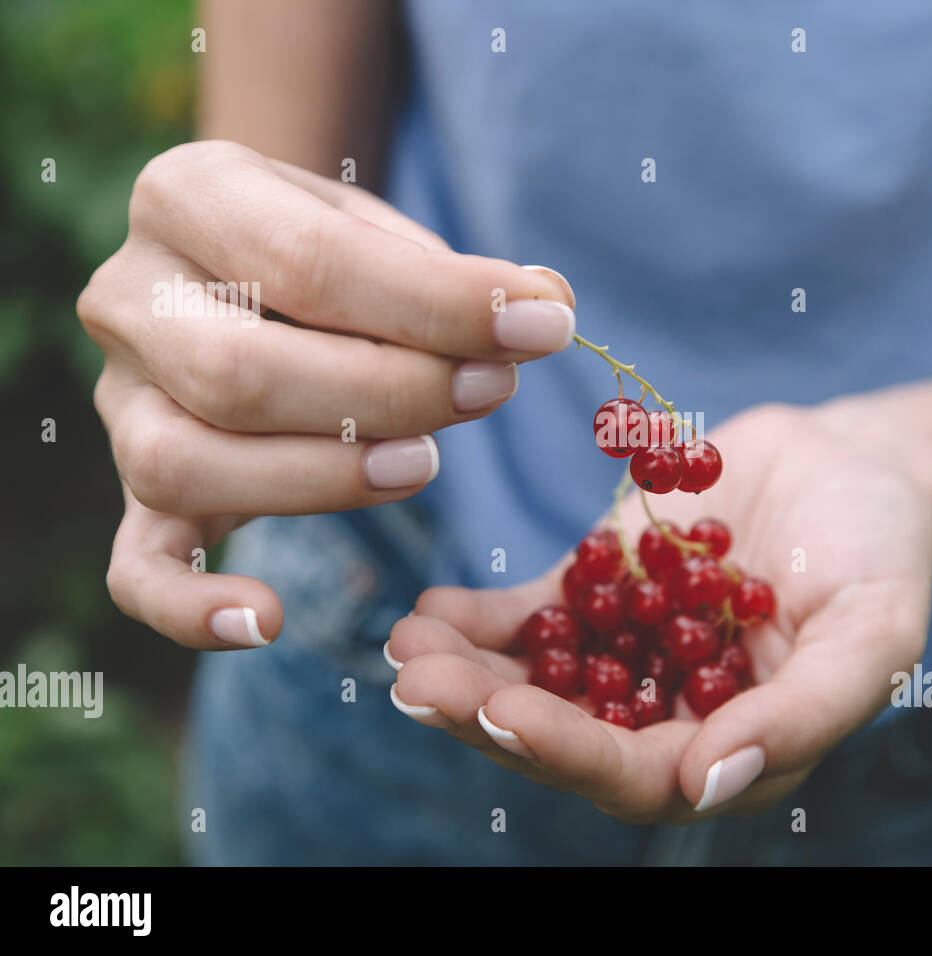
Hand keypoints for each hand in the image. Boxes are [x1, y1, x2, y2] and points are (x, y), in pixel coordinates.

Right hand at [77, 140, 575, 649]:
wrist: (248, 270)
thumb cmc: (334, 254)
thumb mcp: (386, 232)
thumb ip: (453, 275)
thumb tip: (546, 308)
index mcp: (188, 196)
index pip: (308, 261)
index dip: (435, 304)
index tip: (541, 323)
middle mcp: (129, 297)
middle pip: (240, 372)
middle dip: (388, 392)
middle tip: (493, 390)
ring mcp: (122, 402)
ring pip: (186, 463)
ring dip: (322, 477)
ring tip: (425, 464)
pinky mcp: (136, 493)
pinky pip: (136, 568)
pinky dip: (190, 606)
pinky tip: (267, 621)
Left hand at [389, 403, 931, 821]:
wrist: (855, 462)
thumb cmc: (882, 553)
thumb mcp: (871, 634)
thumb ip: (801, 715)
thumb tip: (707, 785)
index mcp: (731, 748)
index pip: (636, 774)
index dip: (566, 750)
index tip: (501, 712)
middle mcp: (667, 714)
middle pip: (563, 736)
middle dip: (488, 715)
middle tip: (417, 682)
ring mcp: (628, 653)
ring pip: (534, 682)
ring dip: (465, 673)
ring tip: (406, 647)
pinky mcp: (602, 593)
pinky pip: (530, 619)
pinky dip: (478, 621)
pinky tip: (428, 611)